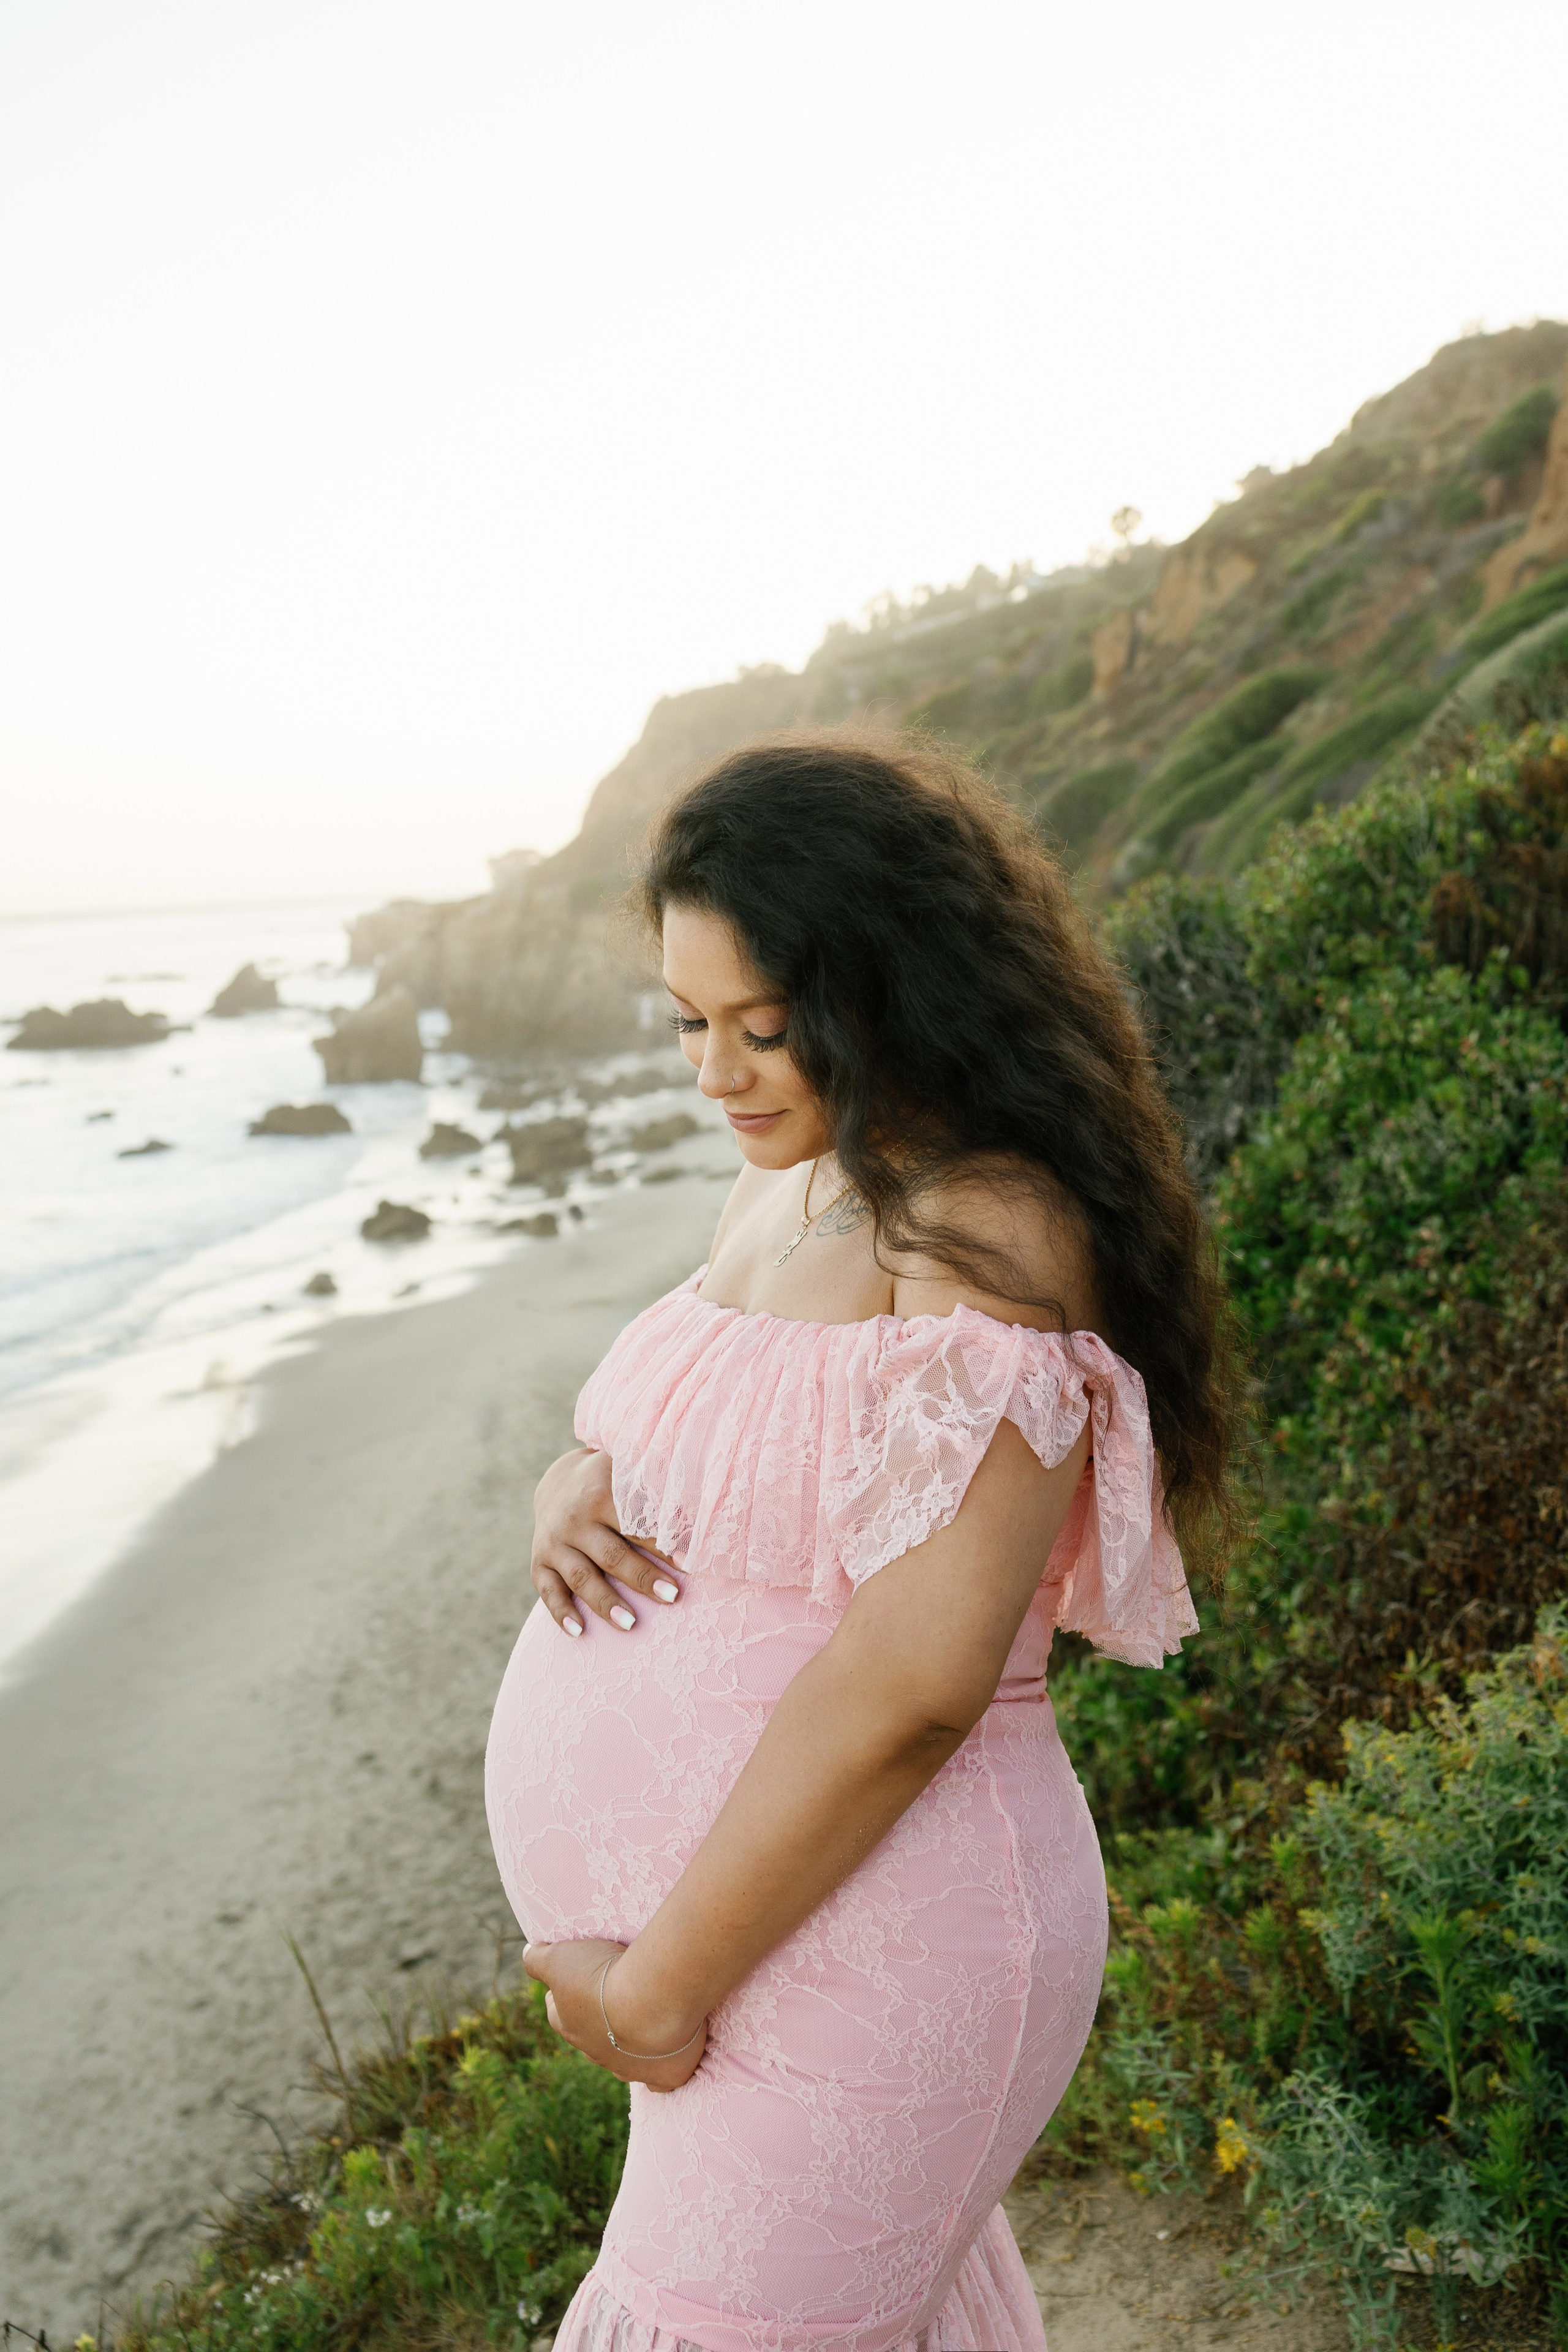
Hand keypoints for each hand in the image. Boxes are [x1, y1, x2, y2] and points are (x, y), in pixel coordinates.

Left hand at [523, 1938, 706, 2090]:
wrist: (651, 2001)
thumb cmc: (604, 1977)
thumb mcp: (559, 1959)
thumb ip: (537, 1959)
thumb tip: (528, 1954)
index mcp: (569, 2026)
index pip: (556, 2012)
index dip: (563, 1994)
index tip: (575, 1977)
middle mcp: (596, 2053)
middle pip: (590, 2037)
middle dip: (598, 2019)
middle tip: (615, 1993)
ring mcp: (629, 2068)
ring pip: (622, 2061)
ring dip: (630, 2043)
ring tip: (645, 2019)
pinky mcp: (663, 2075)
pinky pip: (658, 2081)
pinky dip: (660, 2071)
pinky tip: (667, 2056)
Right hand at [530, 1446, 681, 1636]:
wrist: (558, 1482)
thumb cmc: (609, 1482)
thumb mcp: (627, 1473)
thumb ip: (655, 1489)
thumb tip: (698, 1515)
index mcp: (599, 1494)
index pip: (634, 1525)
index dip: (662, 1545)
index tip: (688, 1564)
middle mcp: (573, 1519)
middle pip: (611, 1555)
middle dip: (642, 1577)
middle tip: (672, 1597)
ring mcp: (553, 1543)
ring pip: (581, 1578)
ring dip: (606, 1602)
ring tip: (631, 1624)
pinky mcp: (538, 1562)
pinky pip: (548, 1592)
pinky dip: (562, 1613)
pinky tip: (580, 1632)